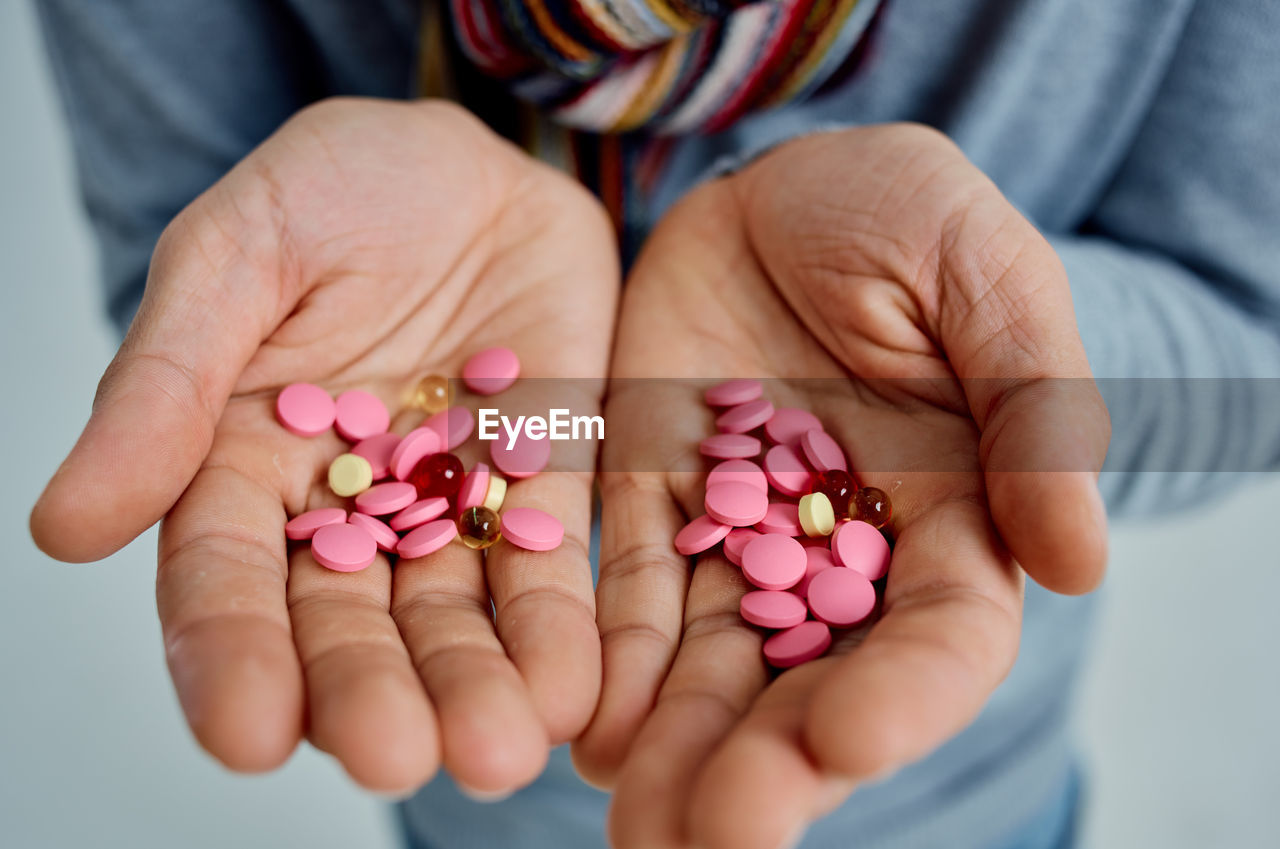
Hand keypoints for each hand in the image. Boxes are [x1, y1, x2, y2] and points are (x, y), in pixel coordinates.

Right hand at [31, 99, 618, 794]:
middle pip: (346, 624)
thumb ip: (167, 382)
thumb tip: (67, 528)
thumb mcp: (242, 255)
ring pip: (453, 615)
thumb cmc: (341, 189)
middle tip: (394, 760)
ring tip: (498, 753)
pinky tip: (575, 689)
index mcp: (242, 461)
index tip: (248, 734)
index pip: (226, 580)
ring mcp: (449, 504)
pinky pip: (550, 566)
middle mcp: (344, 509)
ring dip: (473, 687)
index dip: (231, 658)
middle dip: (368, 695)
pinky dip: (561, 629)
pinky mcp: (543, 486)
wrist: (478, 166)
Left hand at [574, 125, 1108, 846]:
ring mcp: (737, 536)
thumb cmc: (904, 214)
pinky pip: (625, 593)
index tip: (842, 741)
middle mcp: (842, 553)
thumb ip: (1032, 406)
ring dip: (678, 749)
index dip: (902, 695)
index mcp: (951, 512)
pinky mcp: (647, 502)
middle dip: (771, 765)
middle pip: (815, 682)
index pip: (941, 635)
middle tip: (714, 837)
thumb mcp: (984, 274)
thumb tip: (1078, 561)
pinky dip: (611, 661)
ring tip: (639, 823)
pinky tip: (584, 727)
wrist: (778, 190)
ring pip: (714, 666)